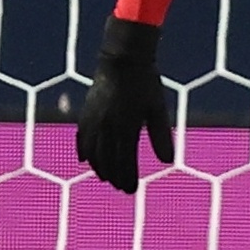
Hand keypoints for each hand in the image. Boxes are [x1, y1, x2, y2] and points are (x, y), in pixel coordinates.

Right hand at [75, 17, 174, 195]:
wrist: (122, 59)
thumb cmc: (146, 83)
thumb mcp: (158, 108)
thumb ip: (161, 135)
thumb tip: (167, 162)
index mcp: (126, 127)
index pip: (124, 161)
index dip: (127, 178)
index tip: (131, 190)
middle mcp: (106, 127)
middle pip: (107, 160)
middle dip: (114, 177)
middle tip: (122, 188)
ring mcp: (93, 119)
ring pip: (92, 152)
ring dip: (99, 167)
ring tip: (107, 178)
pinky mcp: (85, 112)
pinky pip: (82, 137)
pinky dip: (84, 151)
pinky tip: (86, 160)